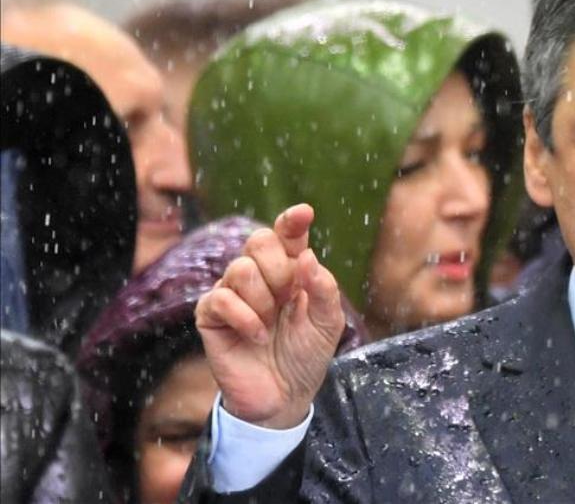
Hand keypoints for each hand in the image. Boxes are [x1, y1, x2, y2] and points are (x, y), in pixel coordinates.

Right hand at [195, 204, 345, 428]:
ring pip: (240, 269)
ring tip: (271, 325)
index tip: (304, 213)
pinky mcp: (210, 316)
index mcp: (290, 271)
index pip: (286, 235)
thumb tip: (307, 257)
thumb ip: (324, 289)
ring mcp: (232, 293)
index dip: (292, 221)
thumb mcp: (328, 323)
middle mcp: (259, 276)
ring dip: (263, 301)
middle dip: (280, 270)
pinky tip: (257, 337)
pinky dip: (245, 318)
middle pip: (259, 241)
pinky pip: (221, 298)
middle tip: (288, 300)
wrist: (284, 396)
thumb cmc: (306, 356)